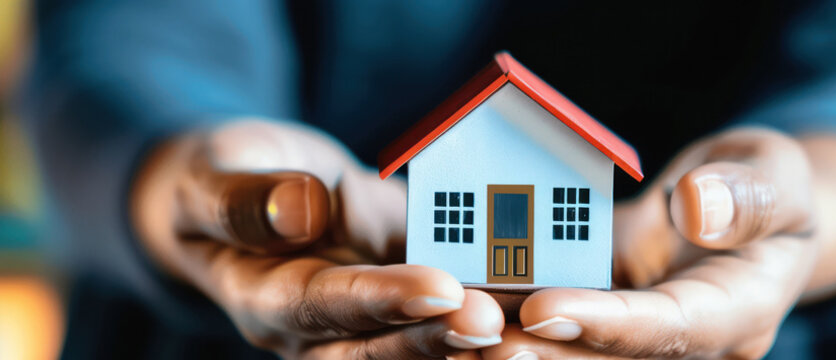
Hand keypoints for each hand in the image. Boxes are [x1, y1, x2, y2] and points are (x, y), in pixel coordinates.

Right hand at [131, 119, 503, 358]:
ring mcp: (366, 320)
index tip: (437, 288)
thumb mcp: (213, 175)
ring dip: (468, 344)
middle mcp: (319, 328)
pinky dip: (486, 324)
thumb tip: (296, 211)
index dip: (379, 302)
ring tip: (528, 332)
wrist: (249, 190)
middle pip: (377, 349)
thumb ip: (242, 201)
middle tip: (493, 321)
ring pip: (416, 349)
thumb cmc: (224, 177)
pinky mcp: (404, 303)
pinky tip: (534, 312)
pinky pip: (442, 320)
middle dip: (437, 339)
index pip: (322, 307)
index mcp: (267, 297)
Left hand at [482, 127, 835, 358]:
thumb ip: (748, 194)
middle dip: (544, 353)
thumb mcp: (776, 170)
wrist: (753, 209)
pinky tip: (464, 307)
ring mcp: (648, 335)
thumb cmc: (770, 185)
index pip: (672, 329)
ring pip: (582, 355)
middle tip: (473, 339)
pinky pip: (565, 327)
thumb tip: (695, 208)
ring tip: (454, 331)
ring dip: (521, 346)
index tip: (542, 309)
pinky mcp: (614, 320)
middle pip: (614, 359)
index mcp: (740, 311)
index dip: (607, 325)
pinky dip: (517, 320)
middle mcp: (691, 340)